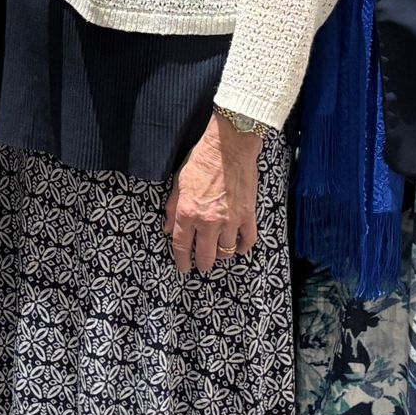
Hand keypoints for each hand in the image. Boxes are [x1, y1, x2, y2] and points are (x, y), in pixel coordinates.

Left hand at [165, 115, 260, 274]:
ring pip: (226, 252)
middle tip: (201, 266)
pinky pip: (247, 241)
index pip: (181, 245)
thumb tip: (167, 227)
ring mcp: (230, 220)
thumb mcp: (178, 182)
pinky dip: (242, 248)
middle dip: (202, 264)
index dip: (181, 260)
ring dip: (221, 256)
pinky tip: (237, 247)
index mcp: (188, 212)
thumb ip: (172, 207)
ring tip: (218, 254)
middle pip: (205, 255)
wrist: (229, 146)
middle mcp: (208, 221)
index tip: (183, 267)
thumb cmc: (202, 160)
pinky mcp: (248, 215)